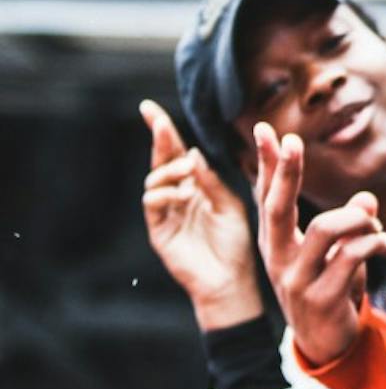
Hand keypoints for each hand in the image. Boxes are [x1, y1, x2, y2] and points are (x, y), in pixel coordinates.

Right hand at [139, 99, 262, 329]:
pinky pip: (152, 203)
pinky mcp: (159, 230)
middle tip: (158, 119)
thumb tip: (191, 154)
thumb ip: (209, 180)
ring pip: (154, 178)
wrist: (231, 279)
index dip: (163, 131)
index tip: (149, 109)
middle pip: (161, 160)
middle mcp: (176, 195)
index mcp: (194, 186)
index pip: (176, 153)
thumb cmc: (234, 242)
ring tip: (187, 169)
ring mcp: (165, 212)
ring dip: (169, 168)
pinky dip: (164, 191)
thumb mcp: (228, 203)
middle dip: (158, 137)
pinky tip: (181, 192)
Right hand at [253, 122, 385, 366]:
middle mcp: (278, 258)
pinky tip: (384, 240)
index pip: (267, 197)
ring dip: (359, 218)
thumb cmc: (329, 286)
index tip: (264, 129)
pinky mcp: (319, 298)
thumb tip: (366, 197)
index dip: (268, 164)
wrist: (328, 343)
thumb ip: (346, 222)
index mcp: (275, 242)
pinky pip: (350, 256)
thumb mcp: (335, 251)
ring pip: (325, 228)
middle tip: (293, 140)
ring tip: (375, 225)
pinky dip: (372, 242)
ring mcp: (295, 280)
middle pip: (277, 207)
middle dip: (286, 172)